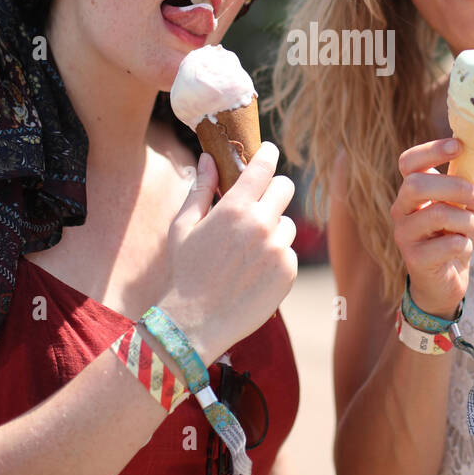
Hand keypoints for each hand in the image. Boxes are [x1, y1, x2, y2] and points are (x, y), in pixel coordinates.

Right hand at [158, 143, 297, 362]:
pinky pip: (289, 252)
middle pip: (285, 187)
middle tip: (260, 202)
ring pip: (288, 223)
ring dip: (273, 228)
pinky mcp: (288, 271)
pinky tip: (254, 271)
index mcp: (234, 208)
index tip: (269, 152)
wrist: (196, 322)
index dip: (268, 154)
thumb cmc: (185, 272)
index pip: (263, 166)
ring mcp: (278, 248)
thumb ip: (200, 189)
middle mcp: (261, 224)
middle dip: (274, 190)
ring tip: (249, 249)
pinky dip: (276, 257)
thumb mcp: (184, 226)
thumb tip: (208, 157)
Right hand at [391, 138, 473, 317]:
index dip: (431, 149)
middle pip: (416, 184)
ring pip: (436, 214)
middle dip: (454, 186)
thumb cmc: (454, 235)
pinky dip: (465, 244)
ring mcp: (404, 234)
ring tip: (470, 227)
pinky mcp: (415, 259)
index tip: (458, 146)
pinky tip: (462, 249)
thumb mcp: (468, 205)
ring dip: (465, 219)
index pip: (408, 162)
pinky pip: (448, 244)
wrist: (446, 279)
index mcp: (411, 191)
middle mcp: (401, 209)